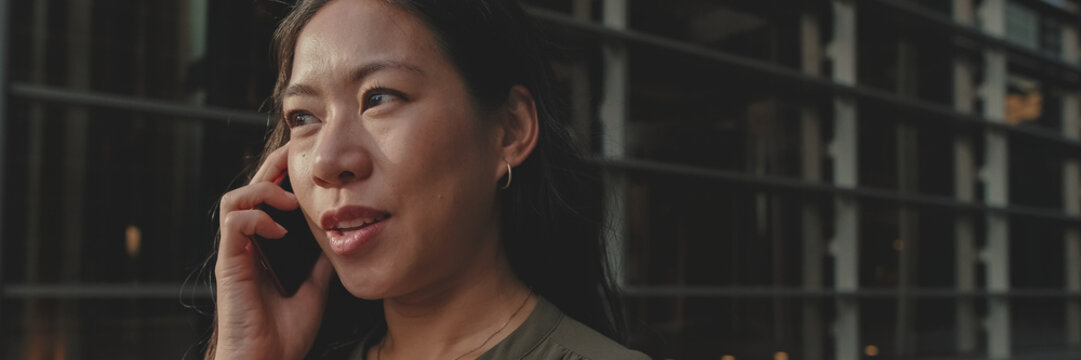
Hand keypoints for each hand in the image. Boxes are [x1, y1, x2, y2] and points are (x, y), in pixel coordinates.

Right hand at [212, 143, 333, 359]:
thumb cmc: (285, 333)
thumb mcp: (315, 288)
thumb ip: (320, 261)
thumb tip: (340, 238)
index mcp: (262, 248)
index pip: (266, 199)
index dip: (283, 176)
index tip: (309, 165)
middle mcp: (245, 245)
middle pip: (249, 189)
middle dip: (273, 168)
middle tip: (299, 157)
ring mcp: (235, 253)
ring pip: (233, 198)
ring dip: (263, 190)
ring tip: (291, 202)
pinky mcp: (229, 263)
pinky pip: (233, 222)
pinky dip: (257, 217)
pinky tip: (280, 230)